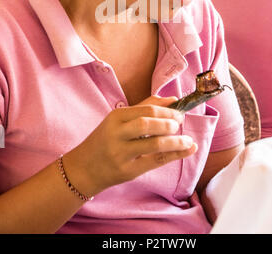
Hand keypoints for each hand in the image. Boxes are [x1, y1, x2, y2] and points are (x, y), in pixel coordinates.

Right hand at [68, 96, 196, 195]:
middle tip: (181, 123)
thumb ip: (144, 108)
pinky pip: (155, 162)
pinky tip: (187, 150)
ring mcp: (121, 154)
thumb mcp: (118, 120)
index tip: (179, 112)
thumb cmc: (105, 140)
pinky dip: (174, 155)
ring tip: (188, 140)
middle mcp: (117, 134)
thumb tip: (173, 100)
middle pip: (148, 124)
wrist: (83, 168)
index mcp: (115, 117)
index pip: (146, 110)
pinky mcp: (127, 171)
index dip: (167, 110)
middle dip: (169, 123)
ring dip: (176, 142)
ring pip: (154, 144)